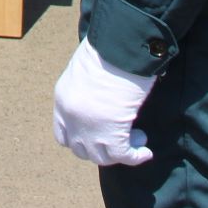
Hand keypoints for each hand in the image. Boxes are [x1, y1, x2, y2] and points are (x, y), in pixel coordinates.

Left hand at [52, 39, 155, 167]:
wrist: (117, 50)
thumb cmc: (106, 51)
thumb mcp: (86, 69)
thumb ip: (87, 88)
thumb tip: (103, 97)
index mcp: (62, 100)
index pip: (63, 134)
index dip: (79, 139)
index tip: (96, 135)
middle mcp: (71, 118)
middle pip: (81, 150)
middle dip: (100, 148)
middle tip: (119, 136)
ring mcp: (89, 129)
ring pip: (102, 157)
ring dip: (120, 152)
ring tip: (138, 137)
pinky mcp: (111, 134)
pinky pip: (123, 155)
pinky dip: (136, 156)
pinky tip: (145, 152)